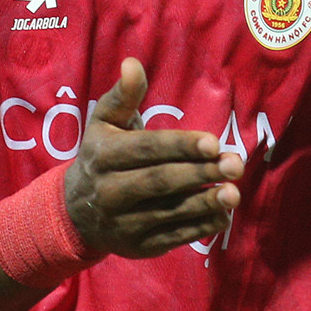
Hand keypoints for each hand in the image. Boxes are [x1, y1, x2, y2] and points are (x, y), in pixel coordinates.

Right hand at [64, 58, 244, 257]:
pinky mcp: (137, 247)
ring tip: (234, 193)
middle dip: (200, 174)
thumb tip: (132, 63)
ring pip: (168, 212)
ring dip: (205, 204)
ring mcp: (122, 223)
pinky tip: (223, 215)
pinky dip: (199, 228)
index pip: (146, 150)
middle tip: (235, 165)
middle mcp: (109, 191)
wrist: (75, 212)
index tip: (213, 142)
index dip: (181, 146)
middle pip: (160, 182)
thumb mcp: (105, 123)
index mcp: (103, 155)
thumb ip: (124, 95)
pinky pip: (172, 237)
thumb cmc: (102, 156)